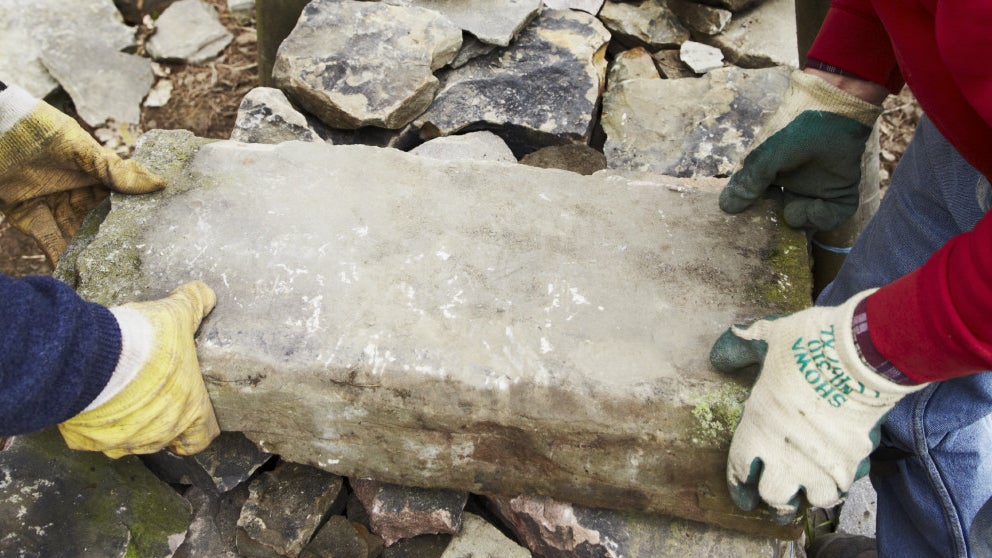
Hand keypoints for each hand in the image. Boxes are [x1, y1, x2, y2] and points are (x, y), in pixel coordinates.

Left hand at [0, 85, 163, 263]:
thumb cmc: (36, 129)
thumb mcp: (80, 147)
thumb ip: (116, 170)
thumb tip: (160, 184)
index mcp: (93, 172)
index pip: (120, 198)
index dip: (135, 215)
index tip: (156, 235)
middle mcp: (75, 190)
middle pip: (98, 221)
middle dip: (113, 241)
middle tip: (135, 264)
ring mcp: (52, 204)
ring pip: (75, 234)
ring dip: (88, 254)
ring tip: (108, 276)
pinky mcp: (28, 217)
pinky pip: (47, 241)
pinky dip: (59, 258)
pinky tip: (75, 275)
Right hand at [58, 281, 219, 458]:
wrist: (91, 356)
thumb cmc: (145, 343)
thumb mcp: (177, 315)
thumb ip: (196, 304)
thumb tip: (207, 293)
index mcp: (188, 411)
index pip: (202, 436)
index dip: (199, 426)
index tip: (192, 414)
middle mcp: (158, 433)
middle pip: (165, 438)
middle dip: (160, 419)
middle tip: (152, 396)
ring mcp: (122, 440)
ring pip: (129, 441)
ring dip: (128, 423)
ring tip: (122, 397)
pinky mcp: (88, 438)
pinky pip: (93, 437)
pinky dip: (93, 424)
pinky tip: (94, 402)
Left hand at [708, 290, 924, 522]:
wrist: (862, 355)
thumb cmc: (807, 346)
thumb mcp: (764, 338)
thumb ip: (738, 350)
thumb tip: (720, 358)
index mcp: (757, 428)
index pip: (740, 470)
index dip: (740, 484)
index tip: (744, 494)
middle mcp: (786, 454)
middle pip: (774, 495)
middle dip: (772, 497)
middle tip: (775, 494)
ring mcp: (822, 462)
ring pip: (812, 499)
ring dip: (808, 496)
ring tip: (807, 492)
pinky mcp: (854, 460)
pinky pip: (844, 487)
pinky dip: (839, 486)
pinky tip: (836, 478)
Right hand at [719, 70, 882, 230]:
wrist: (834, 107)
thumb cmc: (793, 127)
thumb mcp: (763, 155)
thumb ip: (747, 183)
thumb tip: (725, 208)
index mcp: (768, 175)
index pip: (754, 203)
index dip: (750, 215)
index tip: (745, 223)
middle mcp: (789, 185)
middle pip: (778, 217)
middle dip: (774, 226)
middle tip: (769, 229)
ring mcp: (813, 190)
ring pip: (803, 220)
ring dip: (798, 220)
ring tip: (792, 212)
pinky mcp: (838, 192)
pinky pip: (831, 217)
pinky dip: (821, 218)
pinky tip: (813, 206)